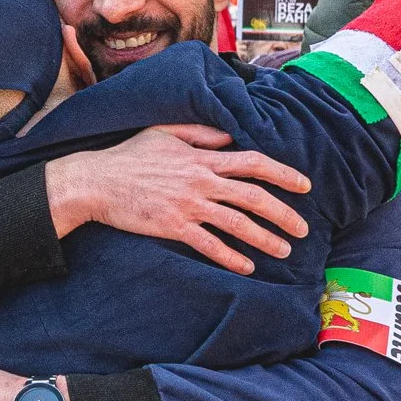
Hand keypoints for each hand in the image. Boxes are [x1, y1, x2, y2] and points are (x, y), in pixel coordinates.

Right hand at [46, 125, 311, 274]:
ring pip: (237, 224)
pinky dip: (231, 257)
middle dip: (283, 213)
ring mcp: (188, 206)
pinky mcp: (173, 227)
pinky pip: (210, 245)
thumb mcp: (163, 133)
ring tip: (284, 250)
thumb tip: (229, 137)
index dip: (282, 173)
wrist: (96, 181)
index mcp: (201, 157)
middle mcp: (200, 181)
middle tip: (303, 228)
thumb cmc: (128, 156)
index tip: (304, 185)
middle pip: (253, 197)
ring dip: (265, 238)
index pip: (251, 162)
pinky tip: (247, 267)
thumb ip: (199, 134)